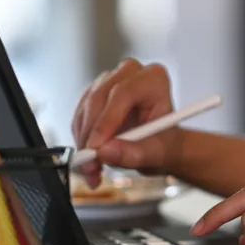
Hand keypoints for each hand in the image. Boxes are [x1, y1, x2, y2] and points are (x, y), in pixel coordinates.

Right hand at [71, 59, 182, 186]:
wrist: (159, 146)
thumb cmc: (164, 144)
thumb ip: (134, 154)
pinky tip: (90, 161)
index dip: (107, 120)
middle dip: (90, 136)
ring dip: (83, 142)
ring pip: (85, 109)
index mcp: (154, 79)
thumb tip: (104, 151)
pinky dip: (80, 141)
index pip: (123, 93)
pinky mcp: (93, 94)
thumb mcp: (156, 154)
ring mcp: (109, 81)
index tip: (97, 148)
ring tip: (92, 170)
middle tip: (89, 165)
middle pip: (99, 99)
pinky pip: (79, 117)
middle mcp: (130, 74)